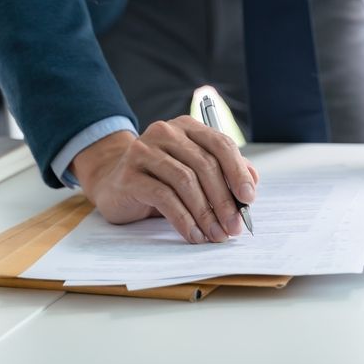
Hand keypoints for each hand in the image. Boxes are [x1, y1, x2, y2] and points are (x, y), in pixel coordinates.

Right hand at [71, 117, 257, 242]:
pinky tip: (193, 234)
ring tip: (215, 235)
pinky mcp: (129, 175)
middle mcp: (165, 133)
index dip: (238, 172)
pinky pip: (164, 197)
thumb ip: (223, 174)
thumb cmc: (160, 180)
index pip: (220, 144)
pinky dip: (183, 219)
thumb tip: (251, 185)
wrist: (112, 183)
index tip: (249, 199)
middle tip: (234, 227)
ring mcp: (144, 151)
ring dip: (206, 213)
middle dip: (224, 201)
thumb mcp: (194, 174)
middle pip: (205, 165)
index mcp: (187, 128)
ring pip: (186, 181)